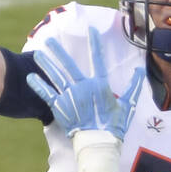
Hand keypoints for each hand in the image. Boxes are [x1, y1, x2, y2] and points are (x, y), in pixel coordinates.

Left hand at [27, 26, 143, 139]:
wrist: (99, 142)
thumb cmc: (115, 125)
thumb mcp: (128, 105)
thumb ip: (133, 86)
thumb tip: (140, 70)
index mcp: (99, 85)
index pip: (97, 59)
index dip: (95, 43)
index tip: (91, 29)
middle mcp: (83, 87)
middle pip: (68, 65)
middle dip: (58, 51)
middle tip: (49, 39)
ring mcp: (70, 97)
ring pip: (56, 76)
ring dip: (46, 64)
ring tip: (37, 53)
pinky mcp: (60, 108)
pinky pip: (47, 94)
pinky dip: (39, 86)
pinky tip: (30, 77)